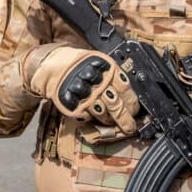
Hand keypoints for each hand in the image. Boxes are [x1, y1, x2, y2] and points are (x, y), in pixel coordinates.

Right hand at [25, 45, 139, 134]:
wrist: (55, 65)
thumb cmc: (83, 66)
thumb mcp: (102, 64)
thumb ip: (115, 78)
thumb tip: (132, 99)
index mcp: (108, 70)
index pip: (126, 91)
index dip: (133, 104)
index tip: (135, 112)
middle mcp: (97, 82)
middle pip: (117, 106)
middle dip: (125, 120)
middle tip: (130, 127)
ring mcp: (85, 95)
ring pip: (103, 114)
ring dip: (109, 121)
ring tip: (111, 121)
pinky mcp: (73, 105)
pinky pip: (88, 118)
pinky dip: (92, 119)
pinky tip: (93, 115)